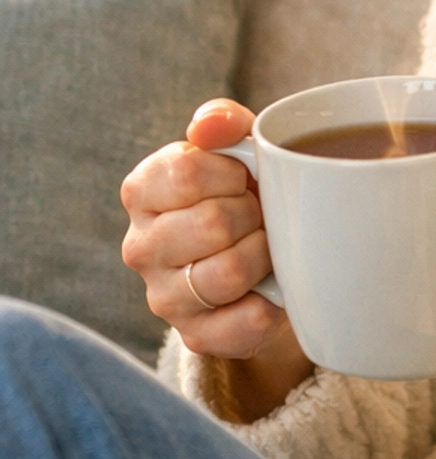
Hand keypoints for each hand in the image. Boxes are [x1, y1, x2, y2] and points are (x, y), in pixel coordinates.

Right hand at [121, 99, 311, 420]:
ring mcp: (163, 297)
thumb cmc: (244, 193)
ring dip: (265, 255)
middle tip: (260, 216)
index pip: (187, 173)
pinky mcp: (196, 336)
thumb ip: (223, 122)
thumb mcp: (237, 148)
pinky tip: (271, 287)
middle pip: (212, 224)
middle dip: (254, 215)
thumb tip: (209, 126)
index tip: (244, 178)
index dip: (233, 173)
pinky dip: (272, 303)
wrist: (261, 256)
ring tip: (267, 246)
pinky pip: (246, 322)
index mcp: (142, 191)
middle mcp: (140, 247)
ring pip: (227, 274)